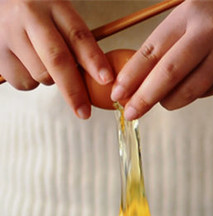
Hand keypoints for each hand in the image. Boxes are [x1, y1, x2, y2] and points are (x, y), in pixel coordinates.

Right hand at [0, 0, 112, 118]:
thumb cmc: (37, 12)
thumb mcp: (60, 15)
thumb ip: (76, 41)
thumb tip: (99, 78)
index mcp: (53, 4)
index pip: (78, 35)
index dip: (94, 60)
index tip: (107, 80)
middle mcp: (29, 16)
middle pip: (57, 59)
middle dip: (74, 90)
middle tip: (85, 111)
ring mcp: (9, 33)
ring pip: (40, 75)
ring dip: (51, 80)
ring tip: (44, 62)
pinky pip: (22, 82)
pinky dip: (31, 82)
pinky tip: (27, 64)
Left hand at [111, 0, 212, 119]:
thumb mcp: (190, 11)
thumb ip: (168, 38)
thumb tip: (139, 74)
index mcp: (188, 17)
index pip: (153, 50)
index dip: (132, 75)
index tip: (117, 93)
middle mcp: (206, 36)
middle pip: (169, 74)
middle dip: (145, 97)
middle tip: (129, 112)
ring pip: (191, 89)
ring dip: (170, 101)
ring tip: (160, 103)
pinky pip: (209, 91)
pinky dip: (194, 95)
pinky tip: (188, 92)